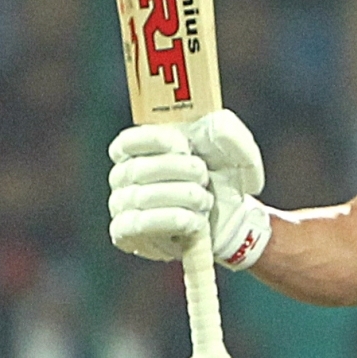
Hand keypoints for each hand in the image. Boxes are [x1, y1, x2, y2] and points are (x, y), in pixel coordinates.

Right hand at [108, 111, 271, 268]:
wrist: (230, 221)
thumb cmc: (223, 180)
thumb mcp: (234, 150)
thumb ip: (228, 132)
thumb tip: (214, 125)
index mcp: (143, 147)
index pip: (128, 140)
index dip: (154, 140)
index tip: (182, 145)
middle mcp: (126, 174)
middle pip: (138, 168)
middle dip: (179, 172)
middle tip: (204, 178)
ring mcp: (122, 203)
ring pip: (142, 197)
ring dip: (182, 198)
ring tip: (204, 201)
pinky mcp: (126, 232)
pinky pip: (137, 224)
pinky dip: (170, 220)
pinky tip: (192, 220)